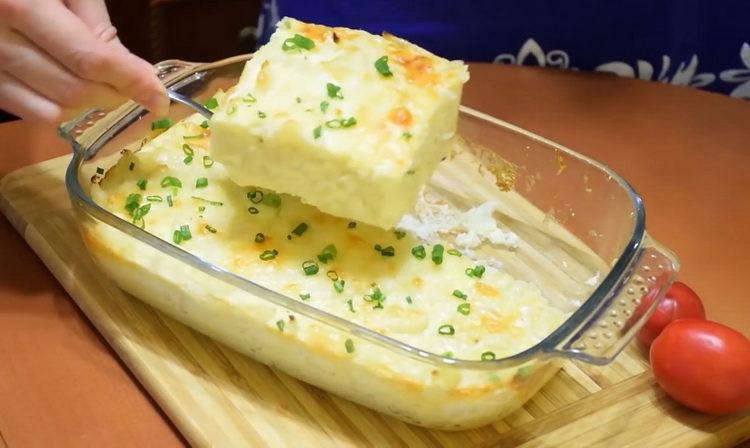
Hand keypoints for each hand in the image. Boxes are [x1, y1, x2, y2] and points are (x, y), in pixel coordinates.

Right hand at [0, 0, 168, 122]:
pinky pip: (34, 114)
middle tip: (137, 89)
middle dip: (116, 95)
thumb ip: (99, 28)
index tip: (159, 98)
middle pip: (74, 90)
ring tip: (104, 84)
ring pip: (56, 110)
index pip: (89, 58)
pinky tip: (74, 89)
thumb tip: (139, 75)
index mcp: (21, 5)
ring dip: (92, 105)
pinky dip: (64, 110)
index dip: (131, 81)